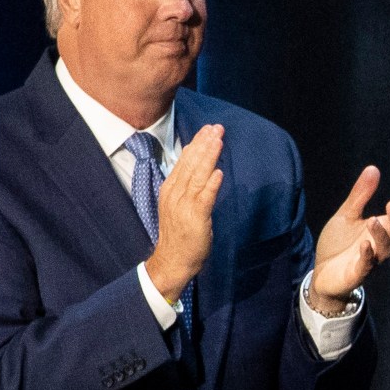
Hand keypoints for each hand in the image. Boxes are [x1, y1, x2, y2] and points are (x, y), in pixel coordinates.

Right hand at [145, 124, 223, 301]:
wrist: (172, 261)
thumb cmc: (179, 232)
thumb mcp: (178, 203)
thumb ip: (187, 184)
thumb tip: (198, 163)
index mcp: (170, 188)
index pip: (184, 160)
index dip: (197, 143)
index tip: (207, 129)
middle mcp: (175, 194)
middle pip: (191, 164)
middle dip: (205, 144)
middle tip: (217, 128)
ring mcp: (184, 206)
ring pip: (198, 176)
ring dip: (209, 157)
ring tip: (218, 141)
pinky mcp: (195, 219)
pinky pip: (204, 199)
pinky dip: (211, 185)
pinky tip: (218, 172)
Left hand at [309, 166, 389, 313]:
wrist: (322, 273)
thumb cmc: (338, 243)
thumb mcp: (347, 215)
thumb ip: (360, 195)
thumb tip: (373, 168)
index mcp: (379, 229)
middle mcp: (379, 245)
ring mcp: (370, 260)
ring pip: (383, 249)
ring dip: (380, 235)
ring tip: (373, 221)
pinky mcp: (356, 274)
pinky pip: (365, 265)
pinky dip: (367, 255)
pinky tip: (364, 244)